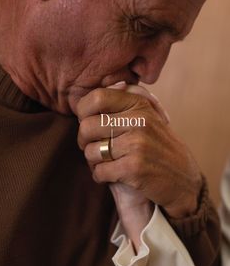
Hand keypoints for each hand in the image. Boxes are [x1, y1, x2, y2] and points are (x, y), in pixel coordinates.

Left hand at [76, 87, 201, 218]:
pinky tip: (113, 176)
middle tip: (94, 147)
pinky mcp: (134, 168)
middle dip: (83, 141)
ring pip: (90, 151)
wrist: (183, 181)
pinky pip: (99, 171)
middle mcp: (139, 121)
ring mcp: (137, 144)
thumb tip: (106, 84)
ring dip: (94, 161)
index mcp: (139, 104)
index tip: (88, 123)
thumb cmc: (157, 148)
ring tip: (107, 162)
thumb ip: (127, 100)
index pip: (97, 97)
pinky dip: (101, 176)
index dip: (83, 111)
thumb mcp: (148, 117)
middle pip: (87, 126)